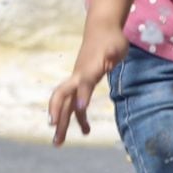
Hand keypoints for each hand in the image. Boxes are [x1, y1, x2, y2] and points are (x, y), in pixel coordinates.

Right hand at [48, 24, 130, 145]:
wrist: (103, 30)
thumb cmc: (112, 39)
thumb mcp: (115, 48)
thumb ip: (111, 55)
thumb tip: (109, 58)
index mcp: (88, 69)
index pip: (84, 84)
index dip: (83, 95)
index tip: (82, 109)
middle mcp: (78, 77)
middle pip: (63, 99)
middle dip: (59, 119)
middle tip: (56, 140)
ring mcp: (78, 81)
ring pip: (66, 105)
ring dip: (63, 124)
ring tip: (59, 143)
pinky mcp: (82, 84)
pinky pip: (76, 103)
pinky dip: (79, 117)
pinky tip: (86, 130)